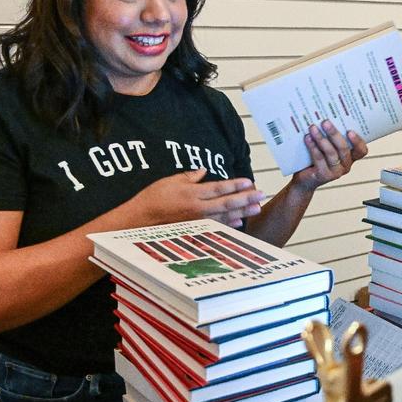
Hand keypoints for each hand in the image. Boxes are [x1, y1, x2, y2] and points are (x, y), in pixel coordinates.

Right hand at [133, 169, 263, 227]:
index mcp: (192, 194)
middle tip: (261, 194)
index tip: (249, 182)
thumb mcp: (170, 181)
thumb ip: (189, 176)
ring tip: (257, 207)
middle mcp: (197, 208)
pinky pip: (216, 227)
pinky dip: (230, 224)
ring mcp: (197, 222)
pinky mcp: (195, 230)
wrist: (139, 221)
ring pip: (225, 216)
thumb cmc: (153, 199)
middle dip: (246, 199)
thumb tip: (203, 170)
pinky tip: (241, 221)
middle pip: (227, 203)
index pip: (219, 188)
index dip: (235, 185)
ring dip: (243, 212)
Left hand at [292, 120, 367, 191]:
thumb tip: (326, 115)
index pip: (361, 151)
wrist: (304, 179)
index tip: (350, 130)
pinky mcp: (324, 175)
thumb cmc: (316, 159)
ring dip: (321, 139)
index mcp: (350, 157)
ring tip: (313, 128)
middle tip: (325, 122)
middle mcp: (345, 165)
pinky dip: (313, 147)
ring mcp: (336, 172)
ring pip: (331, 153)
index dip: (358, 141)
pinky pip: (319, 159)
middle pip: (344, 149)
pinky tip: (308, 138)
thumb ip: (330, 136)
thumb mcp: (326, 146)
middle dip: (334, 134)